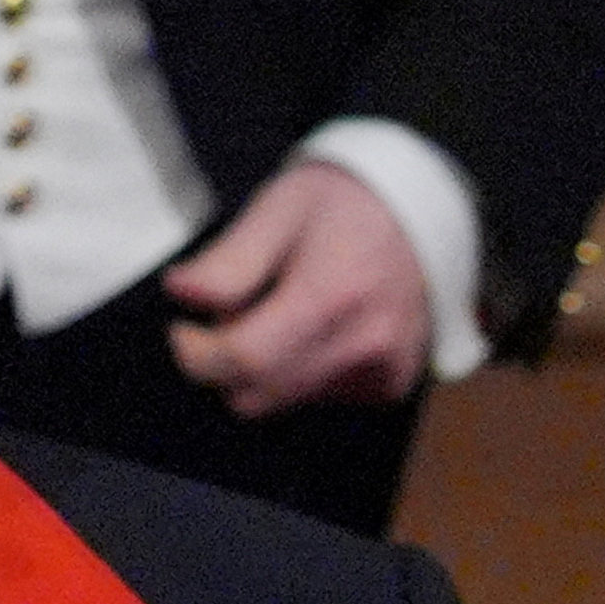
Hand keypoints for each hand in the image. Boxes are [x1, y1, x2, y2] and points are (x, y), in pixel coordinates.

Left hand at [161, 162, 433, 416]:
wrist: (423, 206)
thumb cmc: (345, 203)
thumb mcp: (279, 209)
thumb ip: (228, 261)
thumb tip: (181, 292)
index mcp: (332, 296)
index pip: (242, 360)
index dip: (195, 352)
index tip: (183, 329)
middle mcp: (365, 344)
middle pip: (254, 393)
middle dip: (227, 360)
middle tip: (242, 308)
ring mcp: (382, 370)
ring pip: (281, 400)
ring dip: (263, 367)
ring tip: (288, 308)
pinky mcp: (389, 384)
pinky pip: (316, 398)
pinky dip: (298, 372)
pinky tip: (318, 326)